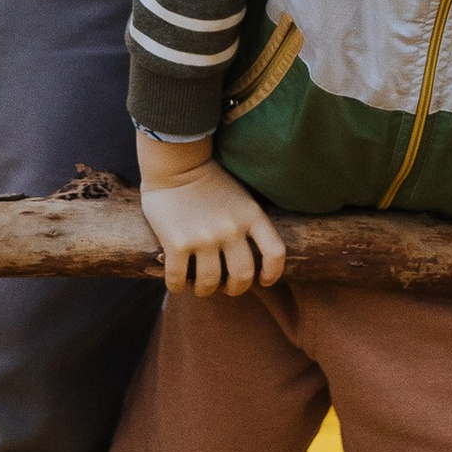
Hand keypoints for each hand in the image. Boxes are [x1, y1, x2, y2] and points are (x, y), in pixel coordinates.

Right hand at [137, 138, 288, 294]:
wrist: (176, 161)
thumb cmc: (209, 181)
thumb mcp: (241, 197)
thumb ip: (248, 223)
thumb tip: (251, 258)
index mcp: (251, 215)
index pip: (275, 252)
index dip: (273, 273)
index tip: (263, 280)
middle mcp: (231, 229)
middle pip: (242, 275)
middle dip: (234, 289)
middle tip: (225, 287)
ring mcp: (204, 237)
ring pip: (210, 282)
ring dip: (204, 290)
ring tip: (199, 286)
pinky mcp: (177, 243)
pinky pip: (178, 278)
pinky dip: (177, 285)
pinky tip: (177, 283)